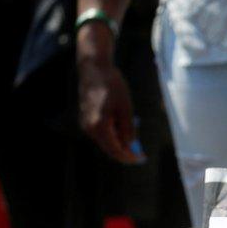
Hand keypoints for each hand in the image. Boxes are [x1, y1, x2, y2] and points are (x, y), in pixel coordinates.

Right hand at [77, 27, 138, 163]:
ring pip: (105, 141)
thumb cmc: (112, 85)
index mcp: (99, 126)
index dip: (129, 157)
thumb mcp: (126, 107)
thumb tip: (130, 145)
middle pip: (109, 148)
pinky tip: (123, 132)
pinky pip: (101, 133)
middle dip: (125, 152)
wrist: (94, 68)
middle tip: (140, 155)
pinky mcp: (85, 118)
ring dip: (119, 144)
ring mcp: (85, 123)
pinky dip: (112, 135)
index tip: (141, 159)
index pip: (115, 150)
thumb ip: (127, 128)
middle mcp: (89, 128)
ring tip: (134, 142)